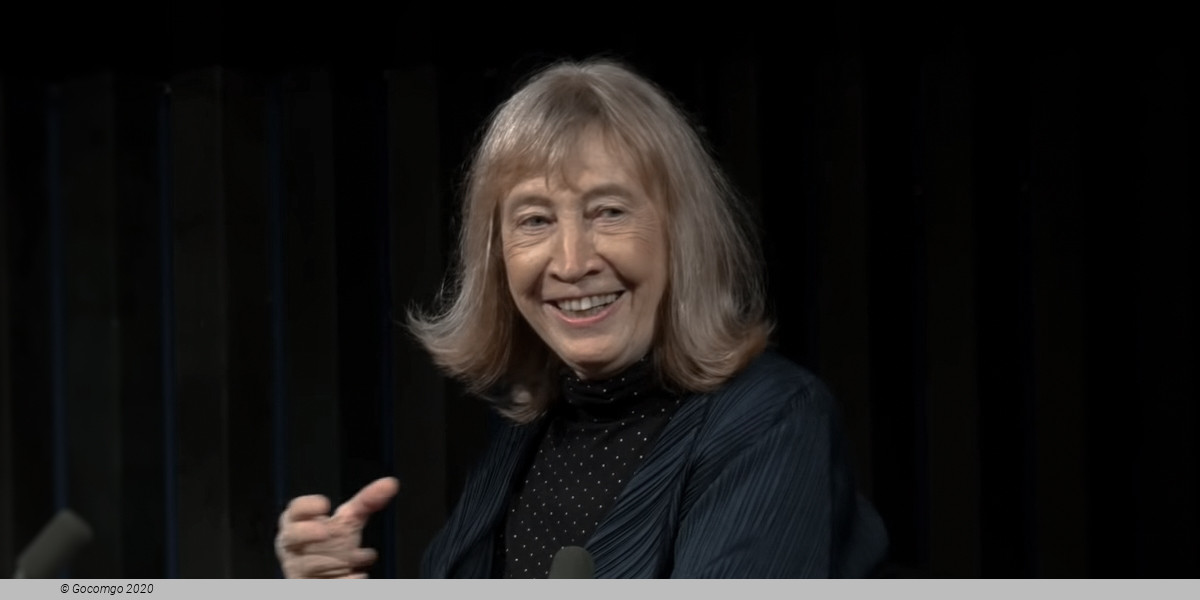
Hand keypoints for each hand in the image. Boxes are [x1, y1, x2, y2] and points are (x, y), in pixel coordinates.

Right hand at [275, 476, 399, 577]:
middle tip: (326, 532)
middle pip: (292, 536)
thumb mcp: (350, 519)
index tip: (326, 505)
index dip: (307, 507)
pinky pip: (318, 584)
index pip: (295, 510)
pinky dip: (340, 581)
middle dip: (306, 533)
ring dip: (332, 561)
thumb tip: (391, 484)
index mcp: (298, 521)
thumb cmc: (331, 539)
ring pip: (306, 564)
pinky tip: (358, 576)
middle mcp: (292, 544)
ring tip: (360, 557)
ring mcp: (296, 566)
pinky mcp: (305, 584)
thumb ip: (367, 501)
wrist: (323, 570)